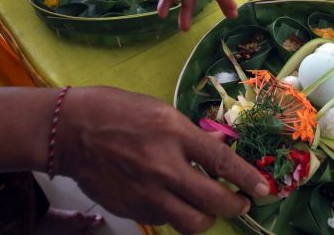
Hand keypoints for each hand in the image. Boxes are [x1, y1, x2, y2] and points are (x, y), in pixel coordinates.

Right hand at [56, 86, 268, 233]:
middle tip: (242, 202)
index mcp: (173, 134)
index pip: (221, 161)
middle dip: (235, 206)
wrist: (69, 131)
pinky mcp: (130, 208)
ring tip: (211, 207)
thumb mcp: (161, 111)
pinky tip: (175, 201)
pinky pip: (164, 221)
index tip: (264, 189)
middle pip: (212, 201)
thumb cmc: (117, 111)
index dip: (247, 178)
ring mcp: (145, 192)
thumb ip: (191, 135)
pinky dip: (176, 214)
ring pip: (190, 222)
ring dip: (207, 217)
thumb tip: (219, 148)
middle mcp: (162, 167)